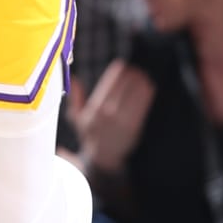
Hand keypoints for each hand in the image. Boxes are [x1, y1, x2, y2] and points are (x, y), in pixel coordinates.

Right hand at [70, 58, 154, 174]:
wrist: (102, 158)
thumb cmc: (90, 135)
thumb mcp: (78, 118)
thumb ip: (76, 98)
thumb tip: (73, 79)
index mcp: (95, 109)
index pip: (109, 84)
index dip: (117, 72)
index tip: (121, 64)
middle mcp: (109, 114)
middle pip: (124, 87)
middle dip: (131, 75)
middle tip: (134, 69)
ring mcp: (123, 121)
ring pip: (135, 95)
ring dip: (141, 82)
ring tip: (143, 75)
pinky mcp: (135, 127)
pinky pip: (143, 106)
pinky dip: (147, 94)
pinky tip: (149, 86)